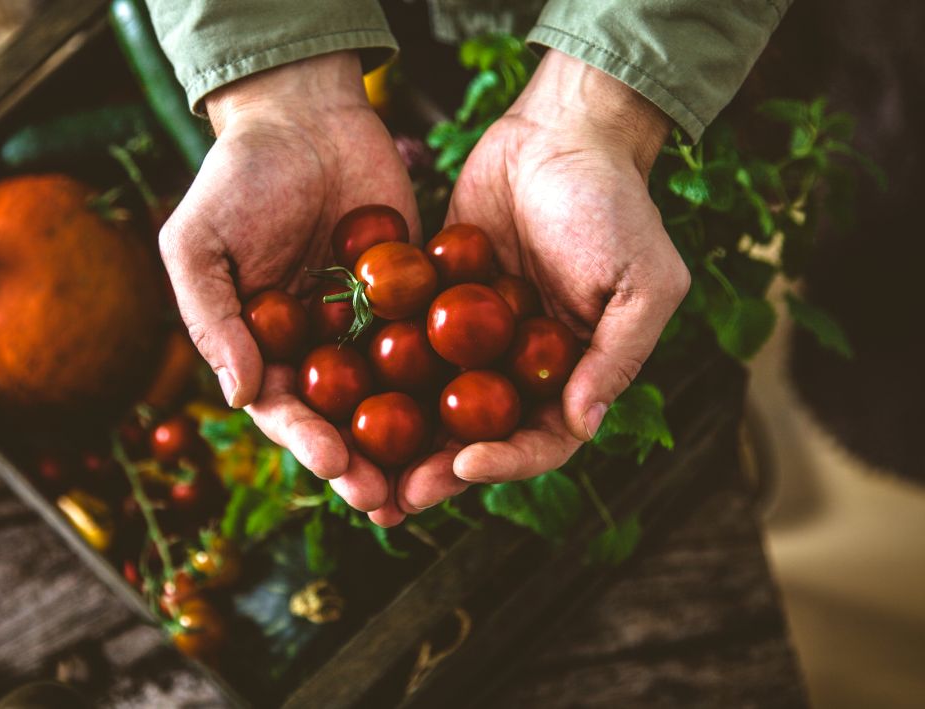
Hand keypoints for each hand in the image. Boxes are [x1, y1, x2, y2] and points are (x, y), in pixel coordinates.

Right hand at [159, 51, 418, 512]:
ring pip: (395, 396)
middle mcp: (319, 349)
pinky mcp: (415, 297)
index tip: (335, 465)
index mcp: (264, 348)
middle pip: (344, 419)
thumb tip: (239, 394)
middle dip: (366, 463)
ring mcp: (370, 327)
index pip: (285, 410)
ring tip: (438, 480)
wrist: (304, 116)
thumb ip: (212, 317)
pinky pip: (434, 342)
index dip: (308, 441)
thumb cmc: (237, 178)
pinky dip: (454, 377)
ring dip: (414, 442)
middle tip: (392, 500)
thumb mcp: (199, 243)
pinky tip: (480, 409)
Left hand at [395, 51, 689, 517]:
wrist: (560, 132)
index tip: (464, 465)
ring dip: (402, 439)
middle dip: (439, 469)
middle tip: (395, 498)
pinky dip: (377, 373)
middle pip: (479, 436)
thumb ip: (617, 355)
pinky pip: (406, 344)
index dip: (506, 462)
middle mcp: (521, 367)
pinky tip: (340, 396)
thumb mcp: (642, 281)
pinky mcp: (435, 302)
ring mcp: (474, 338)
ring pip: (435, 403)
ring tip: (359, 467)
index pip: (542, 439)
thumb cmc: (614, 204)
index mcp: (573, 373)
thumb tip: (584, 425)